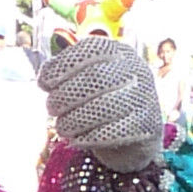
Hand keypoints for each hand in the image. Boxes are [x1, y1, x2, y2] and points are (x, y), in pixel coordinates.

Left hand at [41, 36, 164, 172]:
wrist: (133, 138)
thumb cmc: (102, 103)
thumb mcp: (88, 82)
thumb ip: (68, 75)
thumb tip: (44, 76)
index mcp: (120, 52)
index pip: (91, 50)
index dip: (63, 65)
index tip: (44, 83)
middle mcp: (137, 70)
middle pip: (96, 78)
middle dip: (66, 95)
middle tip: (52, 108)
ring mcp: (145, 97)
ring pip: (106, 106)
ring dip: (75, 119)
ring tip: (62, 128)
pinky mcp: (148, 126)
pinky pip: (116, 132)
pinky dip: (90, 137)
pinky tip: (77, 140)